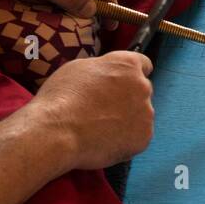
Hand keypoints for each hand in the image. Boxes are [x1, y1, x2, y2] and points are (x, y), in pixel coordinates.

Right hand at [28, 52, 154, 168]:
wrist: (58, 132)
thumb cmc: (62, 98)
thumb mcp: (78, 68)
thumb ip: (103, 69)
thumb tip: (109, 75)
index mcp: (127, 65)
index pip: (143, 64)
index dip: (130, 74)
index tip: (122, 81)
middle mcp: (143, 86)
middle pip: (141, 90)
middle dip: (127, 97)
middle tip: (104, 108)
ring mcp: (146, 113)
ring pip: (140, 114)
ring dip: (127, 118)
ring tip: (99, 127)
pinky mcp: (144, 136)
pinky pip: (138, 135)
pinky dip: (125, 138)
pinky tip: (104, 139)